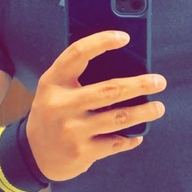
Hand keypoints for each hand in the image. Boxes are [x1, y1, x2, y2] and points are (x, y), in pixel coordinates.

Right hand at [26, 30, 166, 180]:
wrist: (32, 154)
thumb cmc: (53, 111)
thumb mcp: (55, 87)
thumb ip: (78, 74)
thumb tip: (125, 63)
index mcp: (54, 81)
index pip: (78, 53)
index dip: (102, 42)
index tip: (124, 37)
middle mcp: (61, 104)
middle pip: (109, 89)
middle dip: (139, 85)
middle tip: (159, 81)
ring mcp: (71, 130)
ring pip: (118, 118)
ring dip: (144, 112)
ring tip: (158, 107)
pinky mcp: (81, 153)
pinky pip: (115, 143)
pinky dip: (130, 138)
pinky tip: (138, 134)